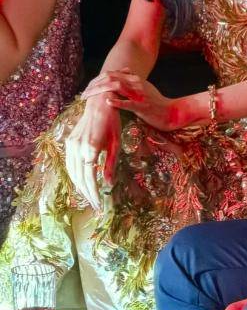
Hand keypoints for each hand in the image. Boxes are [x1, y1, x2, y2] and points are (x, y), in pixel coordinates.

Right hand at [65, 92, 120, 209]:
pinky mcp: (68, 142)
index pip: (90, 178)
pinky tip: (80, 182)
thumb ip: (111, 164)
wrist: (98, 104)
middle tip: (95, 205)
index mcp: (91, 149)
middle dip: (87, 193)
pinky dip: (74, 176)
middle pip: (79, 178)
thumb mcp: (116, 143)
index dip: (94, 193)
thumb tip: (108, 184)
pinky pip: (69, 164)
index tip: (99, 204)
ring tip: (88, 197)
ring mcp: (71, 145)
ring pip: (72, 172)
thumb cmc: (111, 123)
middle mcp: (78, 148)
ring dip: (79, 186)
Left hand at [81, 70, 176, 130]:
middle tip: (83, 94)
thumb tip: (120, 81)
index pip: (114, 75)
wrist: (171, 112)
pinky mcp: (143, 106)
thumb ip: (132, 84)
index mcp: (136, 80)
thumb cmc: (156, 103)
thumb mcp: (144, 90)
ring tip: (90, 98)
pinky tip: (108, 102)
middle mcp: (137, 84)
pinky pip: (129, 103)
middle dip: (96, 86)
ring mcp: (140, 95)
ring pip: (118, 88)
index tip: (87, 88)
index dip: (98, 80)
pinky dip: (118, 102)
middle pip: (112, 79)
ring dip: (102, 92)